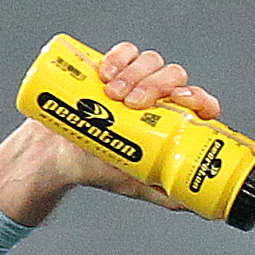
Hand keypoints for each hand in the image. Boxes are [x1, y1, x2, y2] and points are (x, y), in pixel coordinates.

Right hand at [0, 41, 227, 224]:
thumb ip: (163, 195)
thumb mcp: (135, 184)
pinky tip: (104, 74)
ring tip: (111, 95)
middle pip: (173, 75)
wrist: (57, 154)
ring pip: (150, 60)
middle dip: (155, 84)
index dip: (197, 97)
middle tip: (131, 104)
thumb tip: (192, 204)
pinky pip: (125, 51)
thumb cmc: (100, 166)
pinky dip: (119, 57)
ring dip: (134, 73)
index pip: (198, 101)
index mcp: (171, 120)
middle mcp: (158, 97)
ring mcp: (135, 79)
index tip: (178, 102)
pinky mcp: (111, 67)